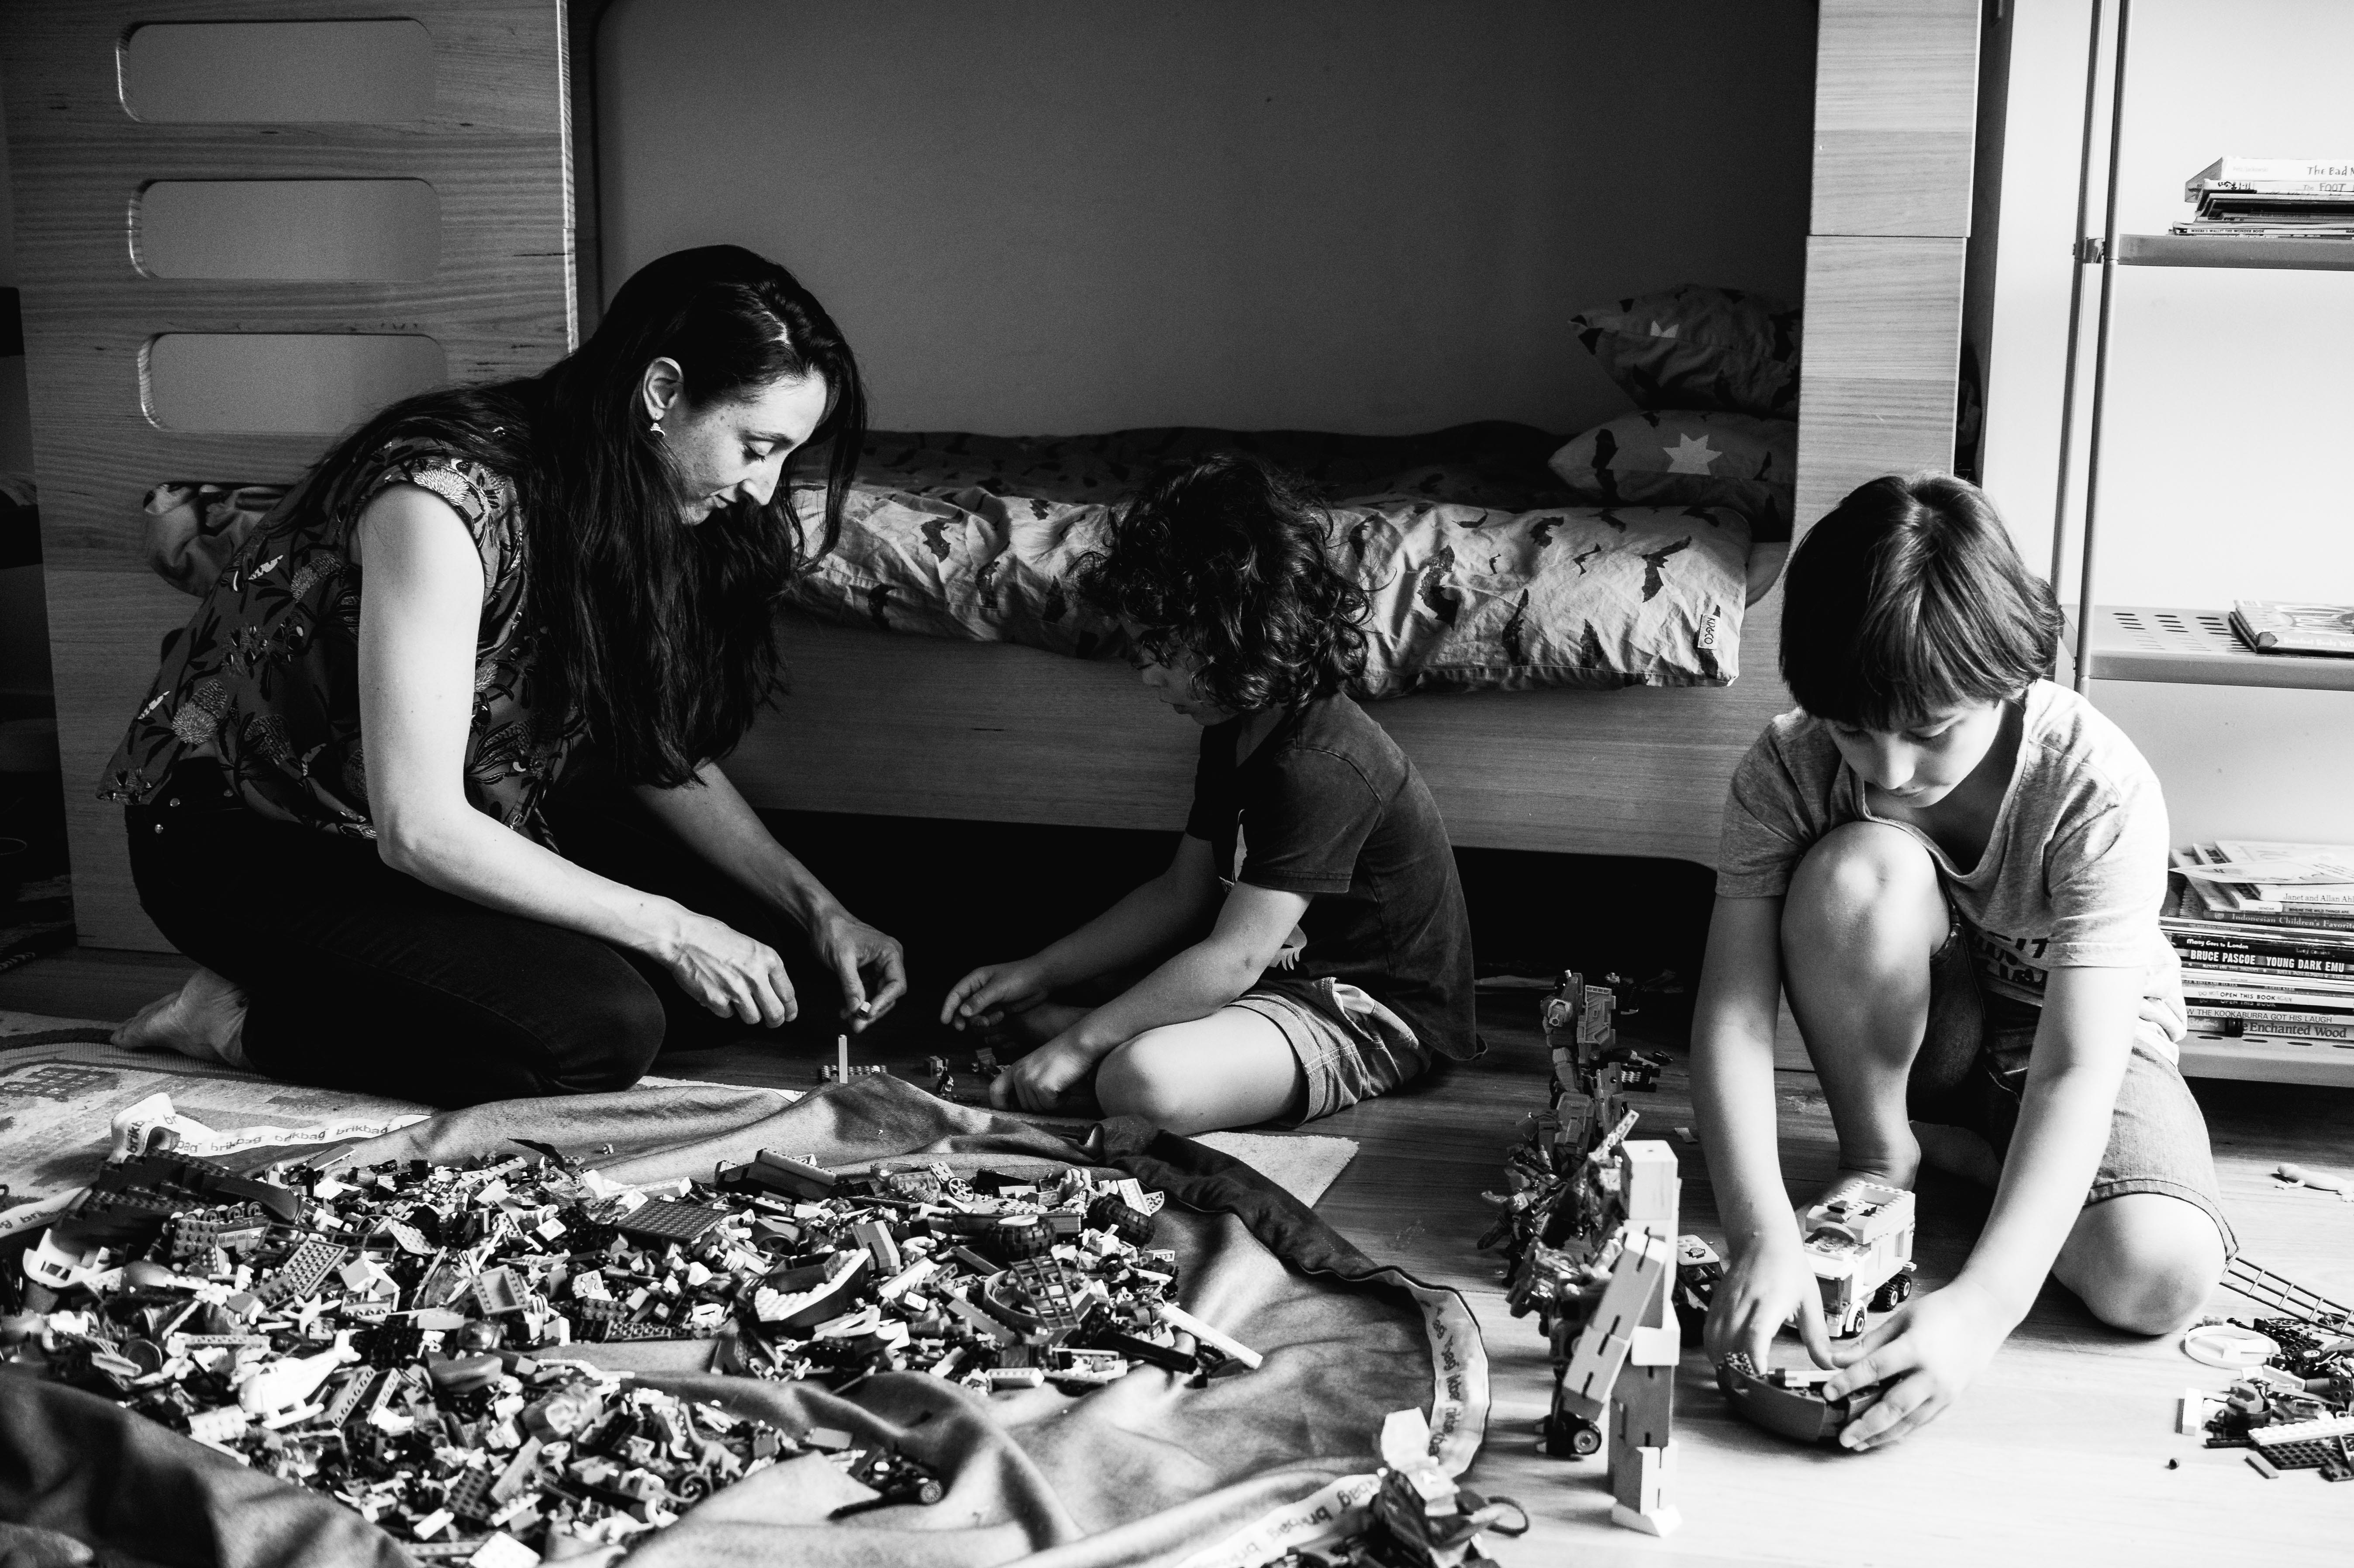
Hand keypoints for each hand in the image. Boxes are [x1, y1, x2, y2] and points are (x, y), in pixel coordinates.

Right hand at [664, 910, 796, 1026]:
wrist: (683, 937)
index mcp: (768, 959)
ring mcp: (737, 990)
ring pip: (752, 1018)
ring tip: (736, 999)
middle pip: (775, 1013)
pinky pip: (727, 1015)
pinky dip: (723, 1008)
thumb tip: (775, 993)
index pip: (788, 993)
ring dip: (746, 1014)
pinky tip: (716, 992)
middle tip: (771, 1022)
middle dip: (774, 1021)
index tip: (789, 1015)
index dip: (790, 1009)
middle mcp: (756, 976)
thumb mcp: (750, 945)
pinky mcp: (717, 1000)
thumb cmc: (714, 937)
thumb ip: (764, 967)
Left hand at [808, 909, 907, 1031]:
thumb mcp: (842, 960)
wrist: (820, 920)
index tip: (869, 1013)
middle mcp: (887, 959)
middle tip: (859, 1024)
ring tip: (851, 1020)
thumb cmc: (834, 929)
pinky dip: (857, 1002)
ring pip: (877, 995)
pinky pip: (867, 991)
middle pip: (889, 993)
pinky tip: (847, 1011)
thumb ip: (851, 986)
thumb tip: (857, 1008)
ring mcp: (877, 966)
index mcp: (890, 952)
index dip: (884, 1001)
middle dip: (873, 1010)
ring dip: (864, 1009)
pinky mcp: (866, 971)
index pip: (897, 984)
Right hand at [941, 958, 1053, 1030]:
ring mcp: (989, 1000)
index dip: (948, 1007)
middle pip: (963, 1007)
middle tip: (964, 1028)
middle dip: (964, 1018)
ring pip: (975, 1016)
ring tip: (994, 1019)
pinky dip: (991, 1021)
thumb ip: (980, 1000)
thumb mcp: (998, 988)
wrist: (1041, 980)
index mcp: (976, 979)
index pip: (956, 994)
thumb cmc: (1020, 977)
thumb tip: (963, 1012)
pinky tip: (1002, 1016)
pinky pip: (987, 1019)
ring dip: (981, 1021)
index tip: (945, 1021)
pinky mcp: (998, 1008)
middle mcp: (980, 989)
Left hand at [989, 1033, 1101, 1113]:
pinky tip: (1065, 1086)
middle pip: (1025, 1106)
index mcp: (1015, 1068)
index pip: (995, 1091)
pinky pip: (1051, 1106)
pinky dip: (1061, 1100)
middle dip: (1041, 1102)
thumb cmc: (1064, 1054)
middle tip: (1053, 1086)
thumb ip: (1027, 1081)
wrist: (1080, 1043)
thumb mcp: (1037, 1066)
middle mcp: (1019, 1074)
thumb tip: (1023, 1105)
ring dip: (1052, 1101)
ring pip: (1038, 1108)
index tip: (1013, 1109)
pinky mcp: (1043, 1087)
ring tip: (1060, 1082)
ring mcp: (1030, 1081)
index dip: (1001, 1105)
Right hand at [1702, 1230, 1834, 1373]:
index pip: (1755, 1334)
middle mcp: (1744, 1303)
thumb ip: (1818, 1337)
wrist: (1764, 1241)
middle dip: (1740, 1369)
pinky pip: (1708, 1332)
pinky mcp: (1717, 1304)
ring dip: (1724, 1361)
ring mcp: (1727, 1304)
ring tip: (1739, 1377)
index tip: (1759, 1375)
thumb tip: (1830, 1364)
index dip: (1754, 1358)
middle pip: (1731, 1343)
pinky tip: (1725, 1360)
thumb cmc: (1789, 1268)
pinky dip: (1713, 1350)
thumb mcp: (1811, 1302)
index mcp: (1770, 1301)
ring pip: (1716, 1340)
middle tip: (1753, 1387)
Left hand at [1822, 1277, 2010, 1450]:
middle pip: (1893, 1406)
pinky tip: (1884, 1435)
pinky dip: (1902, 1431)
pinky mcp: (1951, 1401)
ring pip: (1909, 1421)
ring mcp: (1944, 1392)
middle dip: (1865, 1425)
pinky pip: (1923, 1421)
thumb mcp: (1901, 1319)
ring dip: (1882, 1435)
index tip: (1827, 1393)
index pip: (1875, 1369)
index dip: (1848, 1382)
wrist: (1983, 1316)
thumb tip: (1838, 1360)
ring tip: (1858, 1444)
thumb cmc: (1940, 1312)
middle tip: (1842, 1437)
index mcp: (1916, 1349)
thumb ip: (1869, 1344)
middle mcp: (1932, 1376)